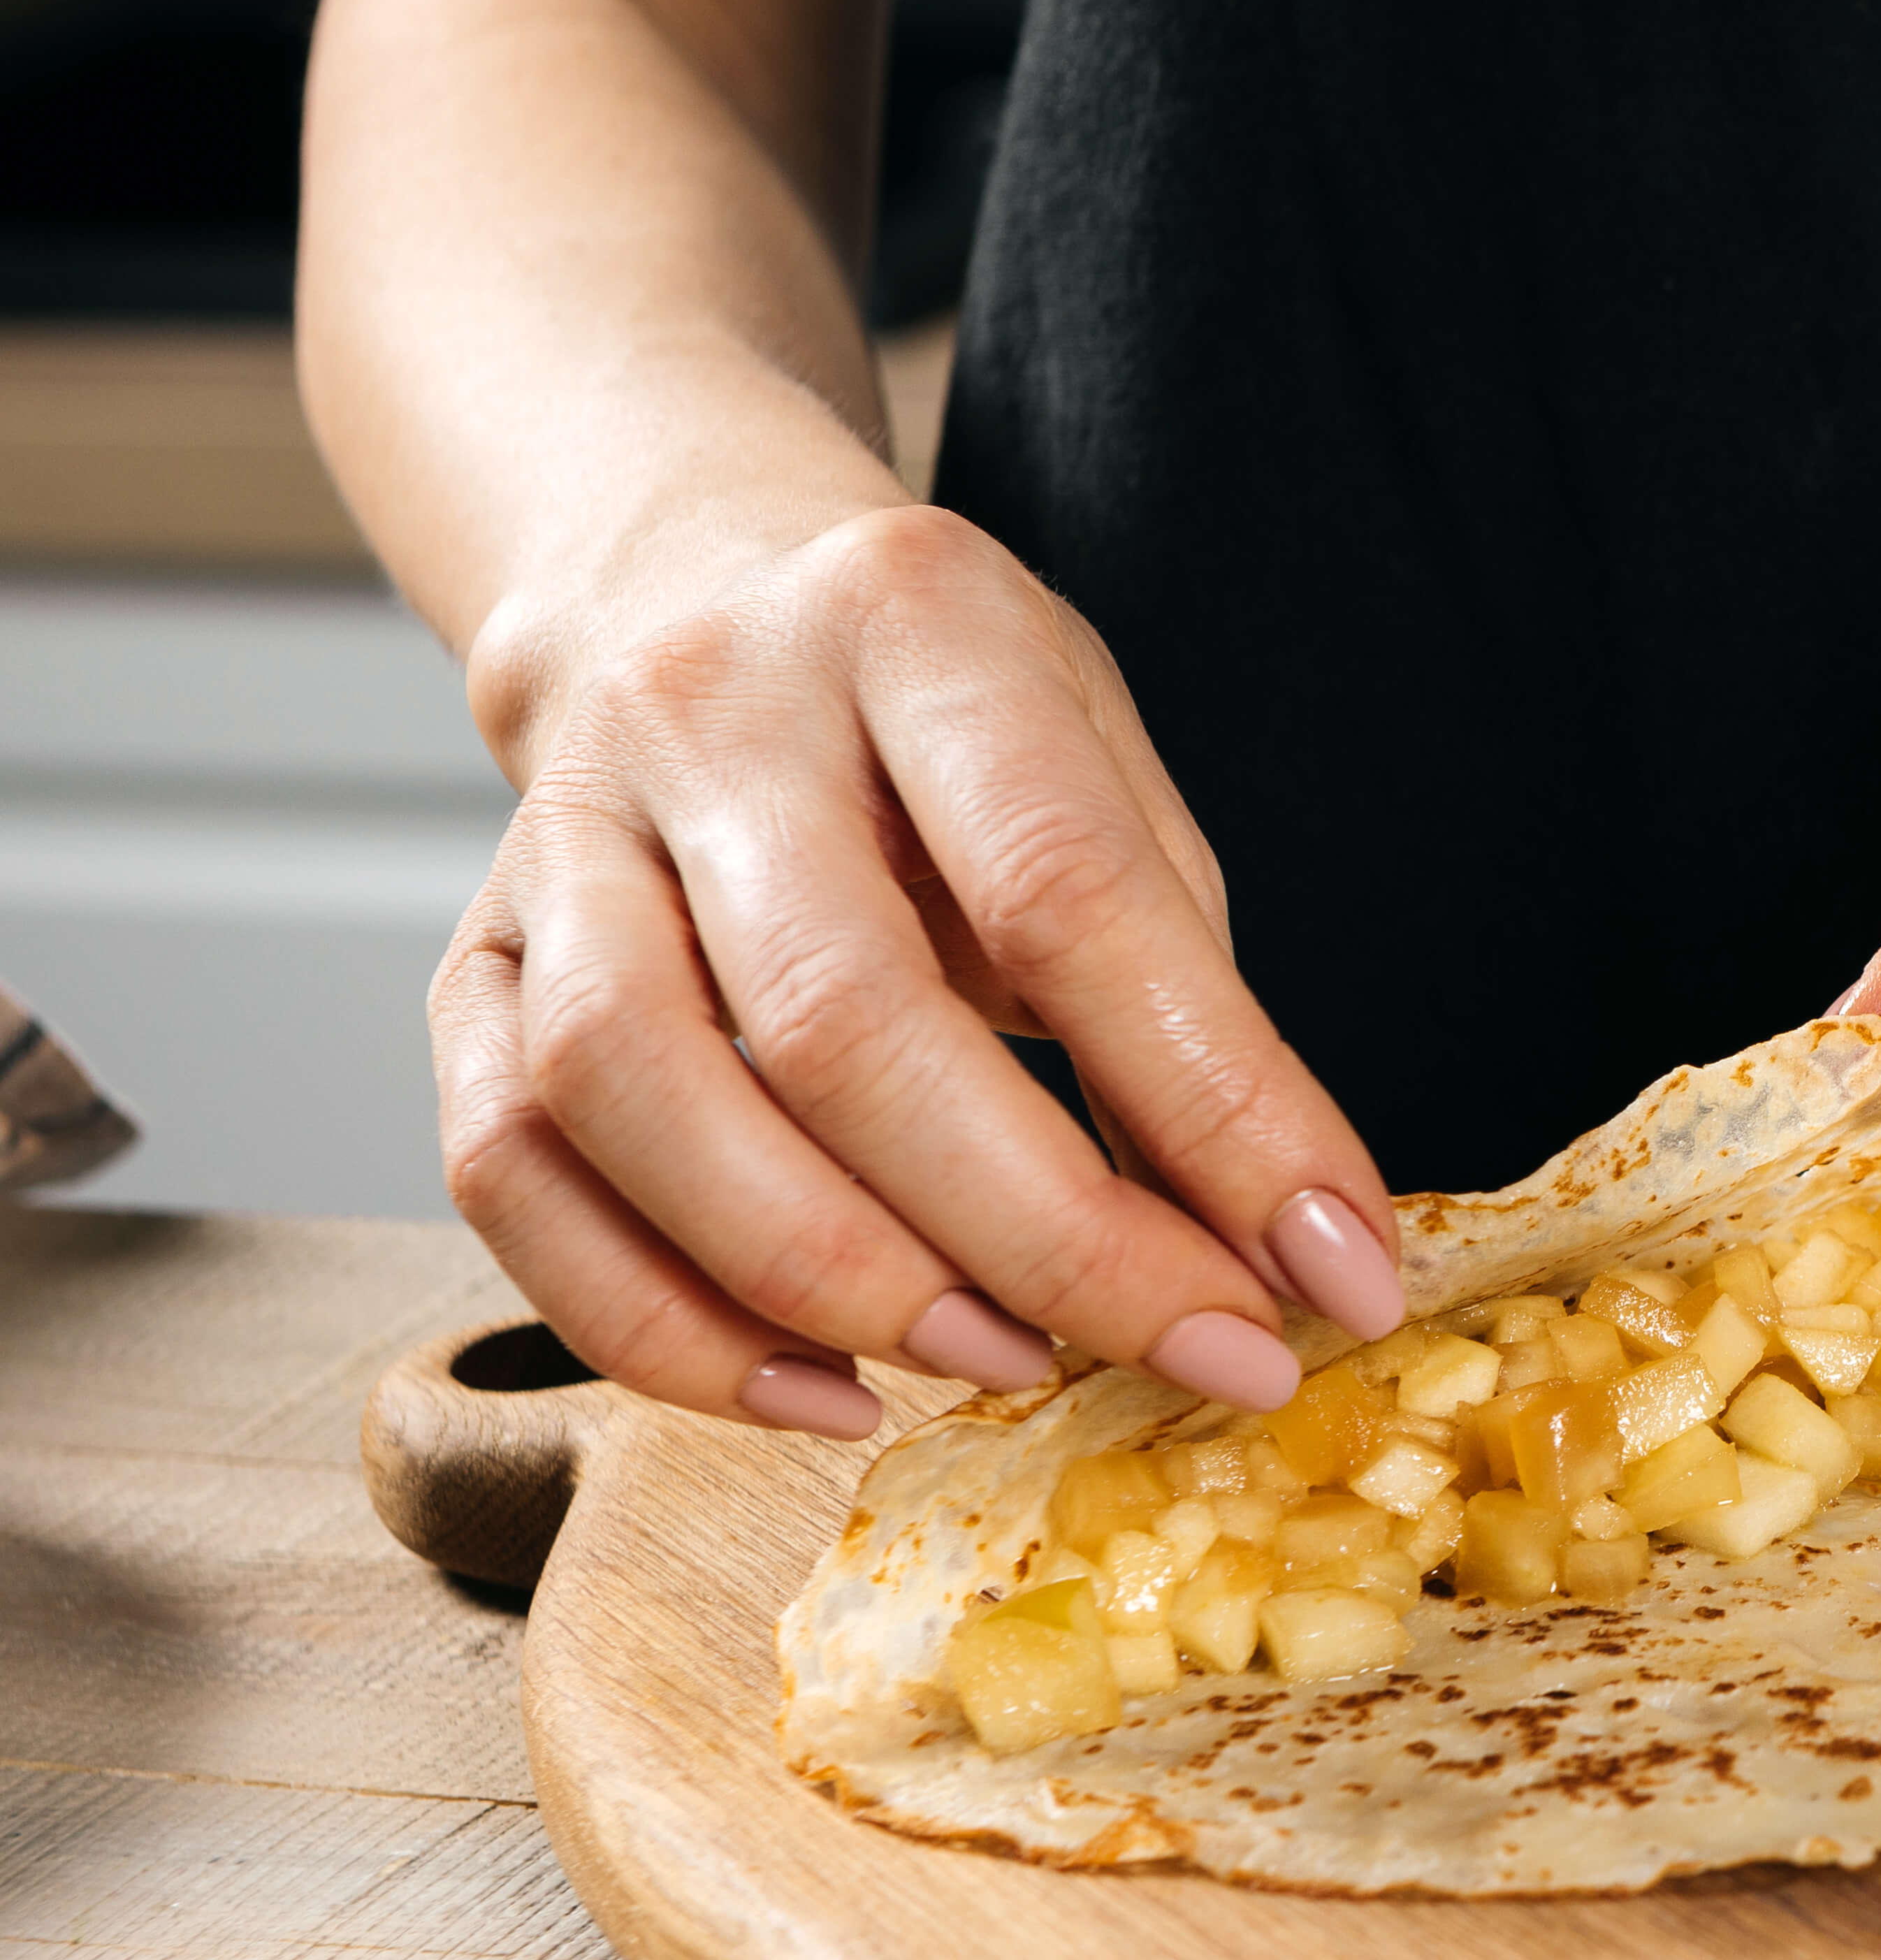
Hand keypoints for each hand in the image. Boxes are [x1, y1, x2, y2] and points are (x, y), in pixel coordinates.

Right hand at [435, 504, 1407, 1436]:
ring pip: (633, 1095)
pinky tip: (820, 1388)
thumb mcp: (1102, 775)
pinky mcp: (466, 959)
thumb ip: (1182, 998)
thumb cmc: (939, 710)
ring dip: (835, 1281)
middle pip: (843, 1020)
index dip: (1220, 1107)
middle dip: (1045, 1234)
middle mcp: (710, 713)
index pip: (1069, 892)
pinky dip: (659, 1320)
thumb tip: (1283, 1251)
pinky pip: (509, 1170)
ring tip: (1003, 1366)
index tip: (1335, 1270)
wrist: (680, 570)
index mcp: (915, 624)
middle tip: (1196, 1350)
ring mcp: (556, 835)